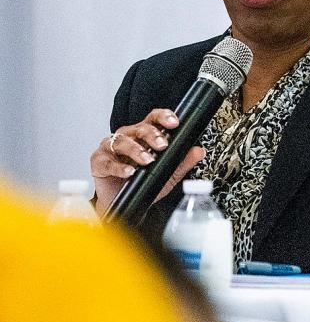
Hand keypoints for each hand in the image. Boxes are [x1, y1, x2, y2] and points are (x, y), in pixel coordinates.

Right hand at [91, 109, 205, 214]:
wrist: (122, 204)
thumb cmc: (142, 182)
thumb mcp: (167, 173)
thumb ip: (182, 162)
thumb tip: (198, 151)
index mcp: (143, 135)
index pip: (153, 119)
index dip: (163, 117)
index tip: (174, 123)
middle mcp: (127, 137)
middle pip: (139, 128)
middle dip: (152, 135)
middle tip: (162, 145)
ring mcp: (111, 148)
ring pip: (122, 141)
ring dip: (136, 150)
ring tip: (147, 160)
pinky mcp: (98, 162)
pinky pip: (107, 162)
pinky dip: (119, 167)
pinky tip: (129, 172)